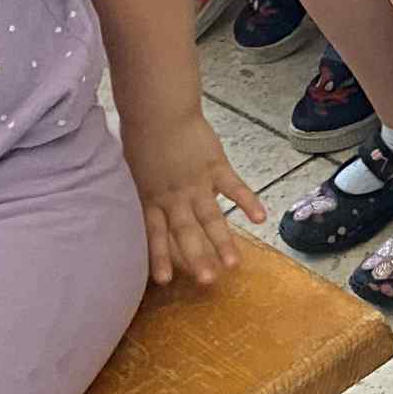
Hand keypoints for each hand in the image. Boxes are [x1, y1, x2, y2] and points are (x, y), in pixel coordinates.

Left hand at [120, 111, 267, 284]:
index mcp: (151, 199)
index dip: (160, 257)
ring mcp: (197, 184)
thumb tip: (142, 203)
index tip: (165, 281)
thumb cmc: (141, 137)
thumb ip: (143, 191)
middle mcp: (175, 197)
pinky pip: (234, 188)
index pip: (155, 235)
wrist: (158, 112)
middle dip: (197, 258)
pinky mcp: (216, 167)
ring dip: (223, 242)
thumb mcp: (132, 170)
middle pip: (187, 232)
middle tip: (207, 281)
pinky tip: (260, 219)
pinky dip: (248, 202)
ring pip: (212, 218)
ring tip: (234, 264)